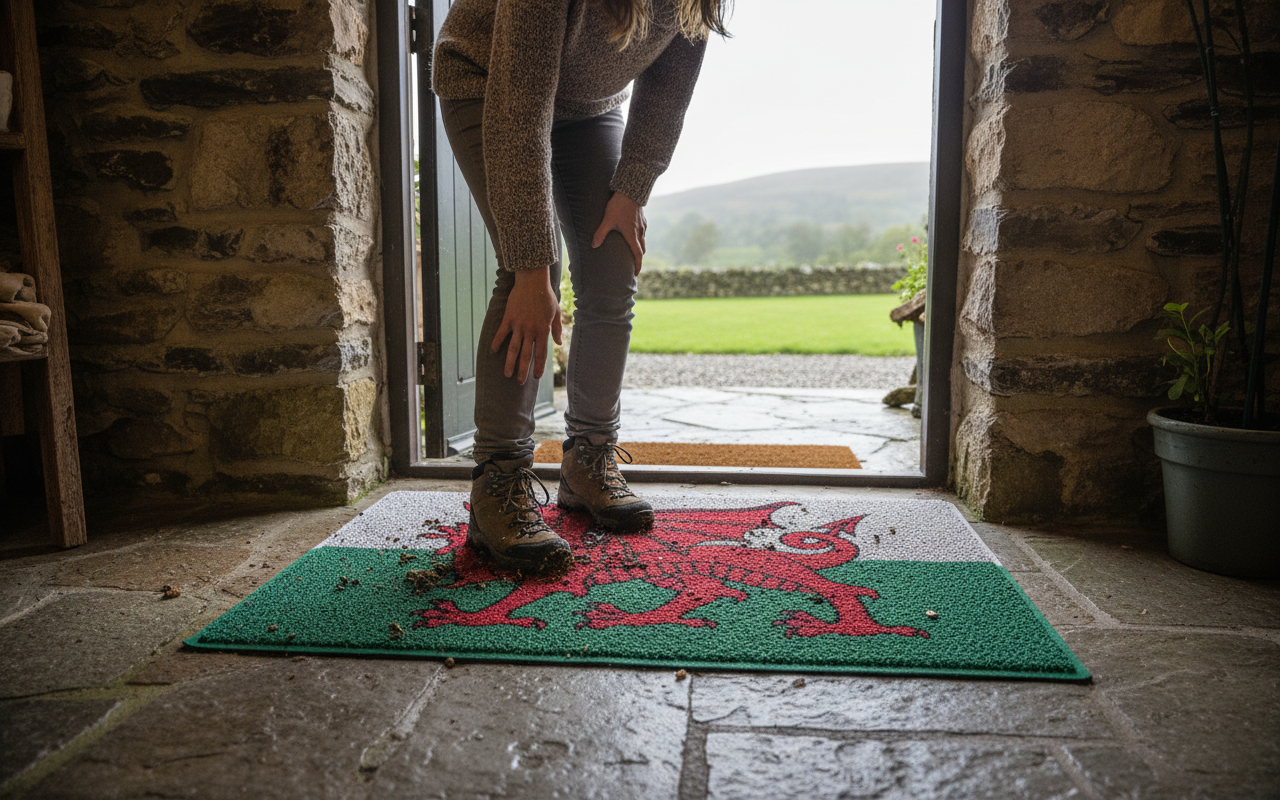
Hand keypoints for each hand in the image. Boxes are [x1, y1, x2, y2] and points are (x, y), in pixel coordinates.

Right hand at [492, 267, 562, 384]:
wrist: (532, 281)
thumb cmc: (546, 296)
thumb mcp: (555, 313)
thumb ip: (557, 329)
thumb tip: (558, 343)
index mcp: (542, 330)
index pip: (541, 353)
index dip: (539, 366)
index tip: (537, 377)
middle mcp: (530, 330)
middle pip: (526, 355)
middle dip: (523, 370)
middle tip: (520, 383)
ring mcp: (518, 325)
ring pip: (513, 348)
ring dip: (510, 363)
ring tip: (507, 375)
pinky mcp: (508, 318)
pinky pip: (501, 333)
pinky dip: (496, 343)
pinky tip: (493, 352)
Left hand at [592, 192, 645, 275]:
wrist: (630, 191)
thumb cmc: (619, 206)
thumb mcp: (607, 220)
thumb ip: (601, 233)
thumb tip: (593, 246)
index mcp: (632, 235)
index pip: (637, 254)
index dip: (637, 265)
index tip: (635, 273)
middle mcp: (640, 232)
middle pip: (642, 250)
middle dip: (638, 258)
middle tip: (632, 264)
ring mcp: (643, 226)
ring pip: (643, 241)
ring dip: (639, 248)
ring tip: (632, 251)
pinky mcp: (643, 220)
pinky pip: (643, 233)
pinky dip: (639, 238)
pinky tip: (633, 235)